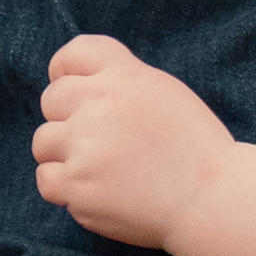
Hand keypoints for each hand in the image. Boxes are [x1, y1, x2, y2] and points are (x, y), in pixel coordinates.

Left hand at [35, 34, 242, 248]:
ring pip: (43, 143)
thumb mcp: (166, 93)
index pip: (72, 55)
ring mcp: (86, 147)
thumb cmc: (194, 149)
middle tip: (101, 143)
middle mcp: (101, 105)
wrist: (212, 201)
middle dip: (68, 120)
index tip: (75, 94)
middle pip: (52, 100)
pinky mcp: (78, 186)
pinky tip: (96, 191)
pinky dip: (65, 188)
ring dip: (65, 156)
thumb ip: (123, 80)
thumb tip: (80, 82)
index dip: (66, 73)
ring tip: (101, 170)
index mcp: (125, 77)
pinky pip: (46, 180)